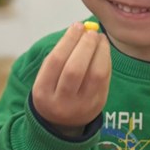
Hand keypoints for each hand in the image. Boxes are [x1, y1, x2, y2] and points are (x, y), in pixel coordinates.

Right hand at [32, 22, 110, 136]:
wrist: (62, 124)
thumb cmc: (54, 89)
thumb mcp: (47, 77)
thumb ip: (61, 55)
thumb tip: (81, 29)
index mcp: (42, 92)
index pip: (56, 61)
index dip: (68, 40)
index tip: (76, 26)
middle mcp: (61, 102)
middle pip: (75, 69)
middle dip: (85, 45)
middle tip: (90, 31)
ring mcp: (82, 106)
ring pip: (95, 74)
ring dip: (99, 50)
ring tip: (99, 37)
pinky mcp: (98, 104)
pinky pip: (105, 78)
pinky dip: (106, 59)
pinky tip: (103, 49)